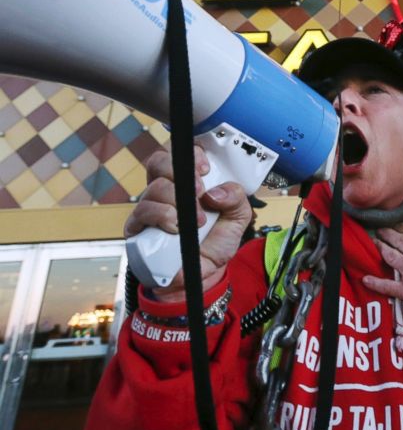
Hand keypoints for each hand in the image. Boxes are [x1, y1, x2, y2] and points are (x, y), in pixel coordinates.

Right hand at [124, 146, 252, 300]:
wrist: (202, 274)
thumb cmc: (215, 241)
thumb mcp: (238, 218)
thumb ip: (236, 198)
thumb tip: (215, 192)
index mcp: (189, 182)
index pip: (181, 154)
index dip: (191, 154)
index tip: (206, 168)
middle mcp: (167, 190)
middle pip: (159, 162)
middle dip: (181, 173)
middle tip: (199, 191)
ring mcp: (151, 207)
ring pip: (154, 187)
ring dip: (177, 201)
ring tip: (196, 220)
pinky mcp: (138, 227)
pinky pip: (142, 212)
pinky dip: (162, 216)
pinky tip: (177, 228)